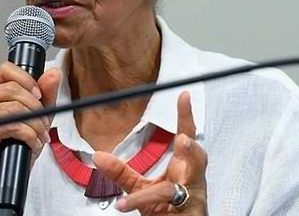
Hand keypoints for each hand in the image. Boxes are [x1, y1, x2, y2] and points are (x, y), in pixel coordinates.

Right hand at [0, 63, 60, 197]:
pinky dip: (30, 135)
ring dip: (35, 124)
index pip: (6, 69)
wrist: (10, 170)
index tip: (38, 95)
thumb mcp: (39, 112)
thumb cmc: (19, 141)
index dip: (27, 80)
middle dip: (36, 107)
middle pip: (13, 89)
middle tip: (42, 122)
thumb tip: (53, 73)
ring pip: (15, 108)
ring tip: (39, 134)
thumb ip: (47, 92)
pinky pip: (13, 126)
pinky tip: (33, 142)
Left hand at [93, 91, 207, 214]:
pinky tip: (124, 202)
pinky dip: (142, 201)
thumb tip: (98, 156)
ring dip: (186, 166)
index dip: (186, 117)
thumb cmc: (166, 209)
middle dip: (193, 146)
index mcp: (182, 167)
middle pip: (199, 158)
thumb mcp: (140, 189)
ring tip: (181, 146)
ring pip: (189, 181)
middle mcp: (191, 179)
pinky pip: (166, 204)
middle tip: (184, 137)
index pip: (186, 137)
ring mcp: (193, 197)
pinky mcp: (189, 214)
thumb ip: (121, 173)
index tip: (184, 95)